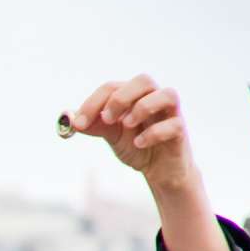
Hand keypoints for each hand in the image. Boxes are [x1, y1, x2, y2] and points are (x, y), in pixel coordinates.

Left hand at [67, 74, 197, 196]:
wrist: (159, 170)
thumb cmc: (136, 146)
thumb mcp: (110, 135)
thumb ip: (93, 125)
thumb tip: (69, 119)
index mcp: (134, 97)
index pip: (113, 87)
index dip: (93, 103)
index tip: (78, 123)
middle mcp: (154, 99)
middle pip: (144, 80)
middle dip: (121, 98)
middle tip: (107, 119)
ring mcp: (170, 113)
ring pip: (167, 94)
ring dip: (143, 107)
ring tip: (126, 125)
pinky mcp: (180, 131)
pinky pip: (174, 124)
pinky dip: (153, 133)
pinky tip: (139, 143)